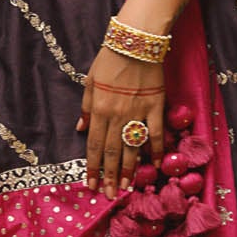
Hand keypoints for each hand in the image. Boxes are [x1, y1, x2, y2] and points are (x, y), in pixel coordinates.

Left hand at [77, 45, 164, 195]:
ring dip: (128, 170)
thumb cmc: (110, 59)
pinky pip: (155, 133)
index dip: (92, 167)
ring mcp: (138, 112)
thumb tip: (80, 130)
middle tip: (109, 195)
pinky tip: (154, 165)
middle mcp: (117, 115)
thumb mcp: (90, 81)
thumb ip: (86, 107)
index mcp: (99, 109)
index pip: (94, 145)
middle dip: (109, 176)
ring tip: (125, 188)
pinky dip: (155, 150)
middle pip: (112, 152)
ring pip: (132, 147)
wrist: (136, 41)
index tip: (91, 185)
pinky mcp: (155, 107)